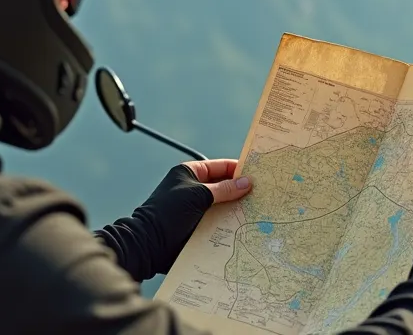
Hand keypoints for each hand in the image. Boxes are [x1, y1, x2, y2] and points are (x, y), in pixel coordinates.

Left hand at [96, 159, 252, 280]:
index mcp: (190, 173)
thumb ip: (223, 189)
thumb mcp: (197, 195)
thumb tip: (247, 182)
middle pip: (224, 188)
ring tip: (259, 212)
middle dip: (241, 192)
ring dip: (237, 211)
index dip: (238, 169)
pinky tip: (246, 228)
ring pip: (224, 207)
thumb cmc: (168, 212)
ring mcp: (197, 210)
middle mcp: (194, 190)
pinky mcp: (199, 227)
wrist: (148, 245)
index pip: (220, 167)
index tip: (259, 174)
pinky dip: (230, 225)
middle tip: (264, 195)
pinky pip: (219, 223)